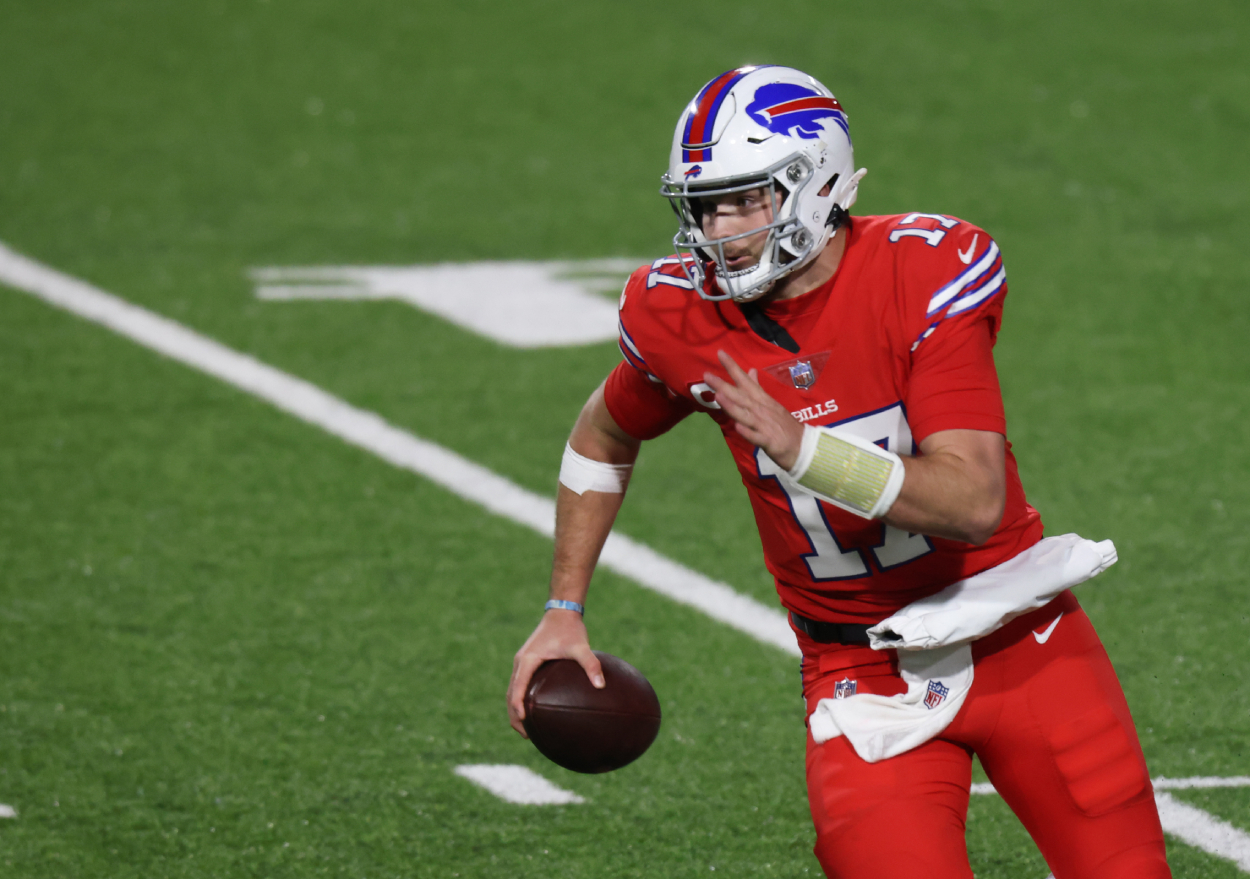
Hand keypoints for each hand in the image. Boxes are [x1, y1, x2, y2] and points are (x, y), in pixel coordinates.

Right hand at [506, 610, 603, 736]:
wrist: (561, 611)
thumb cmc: (570, 629)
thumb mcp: (581, 646)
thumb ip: (591, 665)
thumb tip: (601, 685)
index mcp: (528, 660)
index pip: (517, 688)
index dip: (518, 707)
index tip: (524, 723)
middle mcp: (521, 662)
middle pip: (510, 693)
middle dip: (515, 715)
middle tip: (526, 735)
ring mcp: (523, 662)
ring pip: (513, 690)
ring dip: (517, 709)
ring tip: (528, 728)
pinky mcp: (528, 662)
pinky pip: (521, 684)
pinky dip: (522, 698)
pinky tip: (537, 709)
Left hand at [703, 350, 804, 469]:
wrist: (803, 445)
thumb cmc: (783, 424)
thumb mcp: (770, 402)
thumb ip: (757, 387)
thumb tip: (750, 370)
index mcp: (762, 400)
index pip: (745, 380)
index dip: (732, 367)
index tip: (720, 353)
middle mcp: (762, 409)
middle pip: (740, 395)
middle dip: (723, 385)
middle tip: (706, 375)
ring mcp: (765, 425)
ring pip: (746, 414)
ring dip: (732, 406)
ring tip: (718, 396)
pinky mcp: (768, 441)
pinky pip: (756, 436)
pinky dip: (747, 432)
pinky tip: (737, 427)